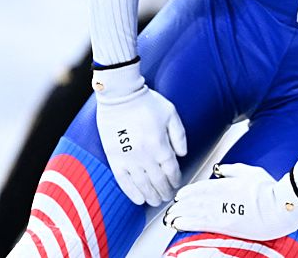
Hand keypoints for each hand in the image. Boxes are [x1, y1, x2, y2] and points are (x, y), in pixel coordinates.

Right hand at [93, 61, 187, 205]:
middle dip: (165, 191)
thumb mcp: (171, 114)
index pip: (171, 170)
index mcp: (161, 144)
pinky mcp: (114, 158)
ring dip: (151, 196)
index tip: (177, 184)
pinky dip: (131, 192)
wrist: (120, 96)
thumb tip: (183, 155)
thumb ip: (179, 135)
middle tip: (168, 197)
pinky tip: (138, 199)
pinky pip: (123, 181)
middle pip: (158, 181)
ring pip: (142, 185)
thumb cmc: (147, 102)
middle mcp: (146, 155)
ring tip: (156, 201)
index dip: (175, 180)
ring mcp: (129, 158)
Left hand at [163, 164, 297, 239]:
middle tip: (171, 209)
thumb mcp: (251, 171)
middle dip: (180, 205)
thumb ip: (232, 170)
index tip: (180, 196)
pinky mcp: (226, 226)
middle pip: (193, 201)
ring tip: (170, 218)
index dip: (187, 192)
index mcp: (226, 183)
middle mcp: (221, 197)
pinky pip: (201, 224)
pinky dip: (187, 223)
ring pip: (194, 212)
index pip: (200, 187)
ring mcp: (222, 212)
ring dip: (179, 215)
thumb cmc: (271, 189)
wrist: (282, 206)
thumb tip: (219, 170)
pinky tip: (178, 225)